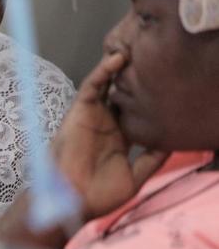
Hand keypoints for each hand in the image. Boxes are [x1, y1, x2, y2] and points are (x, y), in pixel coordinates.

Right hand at [51, 52, 167, 219]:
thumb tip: (172, 143)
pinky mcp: (80, 111)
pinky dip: (102, 71)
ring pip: (109, 85)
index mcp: (120, 139)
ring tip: (136, 49)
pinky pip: (92, 86)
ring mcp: (94, 116)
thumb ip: (152, 159)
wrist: (74, 200)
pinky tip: (118, 59)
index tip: (169, 85)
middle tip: (154, 58)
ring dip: (119, 68)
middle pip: (124, 94)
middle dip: (136, 78)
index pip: (136, 112)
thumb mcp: (136, 177)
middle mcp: (107, 124)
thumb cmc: (100, 195)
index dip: (150, 99)